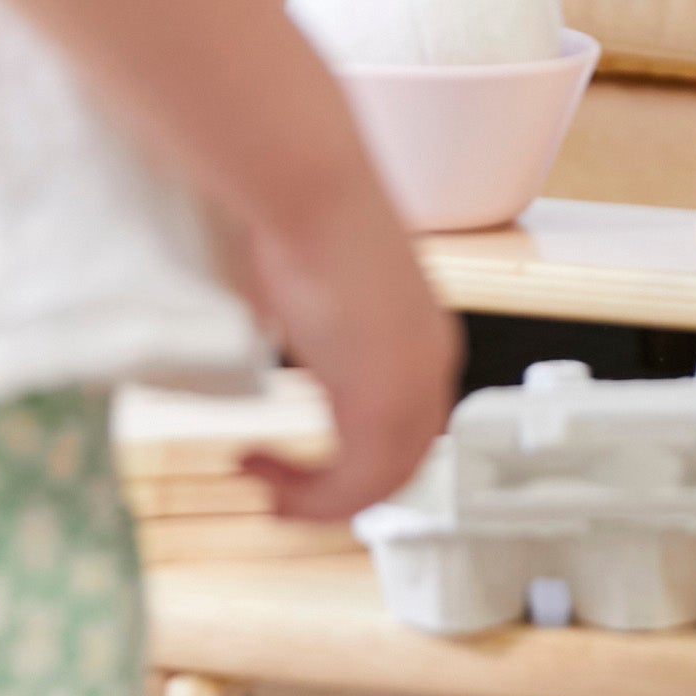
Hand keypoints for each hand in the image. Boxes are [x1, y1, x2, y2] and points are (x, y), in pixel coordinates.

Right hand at [228, 171, 460, 520]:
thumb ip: (317, 330)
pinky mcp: (383, 406)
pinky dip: (309, 498)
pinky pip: (356, 488)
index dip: (357, 456)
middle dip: (336, 489)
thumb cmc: (308, 223)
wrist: (314, 197)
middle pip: (399, 463)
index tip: (303, 455)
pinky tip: (263, 469)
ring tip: (264, 486)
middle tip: (276, 486)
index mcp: (425, 338)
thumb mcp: (318, 290)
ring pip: (379, 483)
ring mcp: (414, 387)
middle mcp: (432, 365)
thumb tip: (281, 339)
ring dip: (316, 499)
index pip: (407, 426)